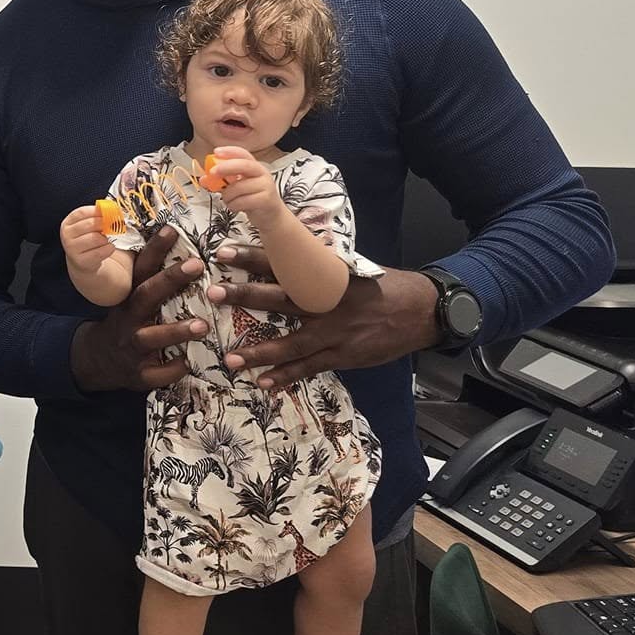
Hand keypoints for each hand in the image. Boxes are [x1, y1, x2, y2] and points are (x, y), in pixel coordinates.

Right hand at [59, 205, 117, 274]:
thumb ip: (96, 216)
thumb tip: (111, 208)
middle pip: (90, 224)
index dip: (97, 211)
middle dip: (104, 224)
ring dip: (106, 238)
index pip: (82, 212)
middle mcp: (67, 236)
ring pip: (96, 238)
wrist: (83, 261)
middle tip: (112, 225)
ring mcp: (72, 249)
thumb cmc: (86, 239)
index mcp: (67, 224)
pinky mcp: (81, 261)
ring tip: (105, 240)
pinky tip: (106, 248)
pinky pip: (101, 251)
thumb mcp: (87, 226)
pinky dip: (109, 248)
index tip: (109, 211)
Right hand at [70, 226, 206, 392]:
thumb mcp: (133, 302)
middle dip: (170, 279)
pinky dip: (172, 370)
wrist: (98, 361)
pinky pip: (157, 374)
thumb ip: (154, 282)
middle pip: (147, 295)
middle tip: (197, 264)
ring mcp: (133, 347)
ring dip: (177, 330)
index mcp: (130, 299)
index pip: (141, 269)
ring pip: (152, 337)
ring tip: (203, 325)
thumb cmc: (128, 324)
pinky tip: (190, 364)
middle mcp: (130, 319)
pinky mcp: (138, 374)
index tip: (172, 229)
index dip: (155, 249)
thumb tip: (184, 250)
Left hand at [206, 146, 282, 220]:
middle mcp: (261, 173)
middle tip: (212, 173)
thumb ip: (221, 181)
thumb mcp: (236, 187)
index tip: (216, 152)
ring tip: (228, 200)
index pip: (243, 153)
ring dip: (227, 195)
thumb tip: (204, 179)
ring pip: (239, 187)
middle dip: (226, 167)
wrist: (270, 215)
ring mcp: (266, 186)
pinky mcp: (266, 199)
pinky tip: (235, 206)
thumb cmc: (252, 198)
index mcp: (253, 166)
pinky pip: (242, 201)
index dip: (229, 151)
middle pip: (244, 165)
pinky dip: (233, 205)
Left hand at [214, 246, 438, 387]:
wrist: (422, 310)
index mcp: (328, 276)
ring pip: (292, 343)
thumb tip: (285, 252)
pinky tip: (263, 383)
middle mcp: (328, 303)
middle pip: (281, 298)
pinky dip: (287, 376)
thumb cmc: (381, 286)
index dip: (254, 257)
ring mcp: (336, 332)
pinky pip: (310, 367)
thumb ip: (318, 266)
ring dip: (260, 351)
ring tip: (231, 358)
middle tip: (213, 293)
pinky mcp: (344, 355)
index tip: (223, 251)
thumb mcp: (351, 268)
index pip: (285, 262)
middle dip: (245, 296)